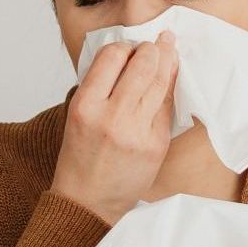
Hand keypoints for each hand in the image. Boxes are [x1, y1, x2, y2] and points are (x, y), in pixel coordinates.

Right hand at [52, 30, 178, 225]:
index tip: (130, 47)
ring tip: (169, 49)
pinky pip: (167, 107)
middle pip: (142, 65)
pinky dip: (169, 88)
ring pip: (160, 82)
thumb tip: (127, 55)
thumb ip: (99, 87)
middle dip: (152, 48)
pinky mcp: (156, 145)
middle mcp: (111, 117)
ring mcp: (137, 132)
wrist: (88, 202)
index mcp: (85, 106)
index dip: (124, 46)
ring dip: (167, 61)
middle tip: (156, 44)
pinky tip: (170, 77)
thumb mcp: (77, 116)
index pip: (111, 57)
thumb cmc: (80, 158)